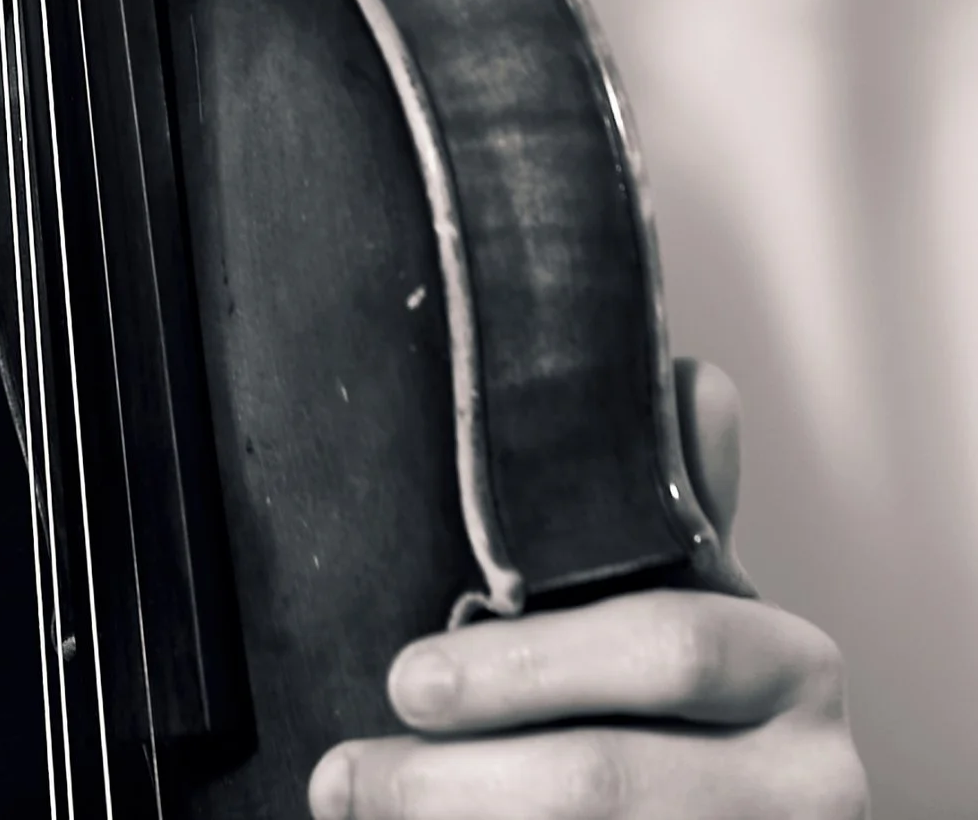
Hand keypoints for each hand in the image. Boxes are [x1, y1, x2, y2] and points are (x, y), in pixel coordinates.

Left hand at [308, 364, 866, 819]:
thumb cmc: (694, 712)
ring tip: (351, 806)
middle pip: (609, 781)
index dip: (527, 668)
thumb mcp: (691, 602)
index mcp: (795, 667)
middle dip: (459, 779)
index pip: (667, 651)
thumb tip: (692, 380)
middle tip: (347, 771)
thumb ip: (674, 509)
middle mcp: (810, 780)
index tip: (407, 677)